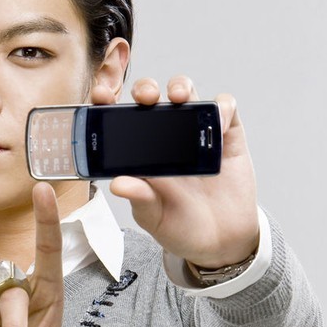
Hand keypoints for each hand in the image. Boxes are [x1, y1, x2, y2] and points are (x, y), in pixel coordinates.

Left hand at [93, 76, 259, 267]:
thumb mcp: (154, 217)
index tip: (101, 97)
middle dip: (146, 89)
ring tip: (179, 98)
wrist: (219, 240)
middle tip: (146, 98)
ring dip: (181, 86)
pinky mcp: (225, 136)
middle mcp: (165, 136)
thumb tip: (118, 184)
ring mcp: (195, 132)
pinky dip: (220, 107)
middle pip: (152, 97)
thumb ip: (139, 198)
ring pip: (186, 92)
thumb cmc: (180, 226)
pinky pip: (224, 109)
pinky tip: (216, 121)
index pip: (119, 118)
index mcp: (140, 152)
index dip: (109, 102)